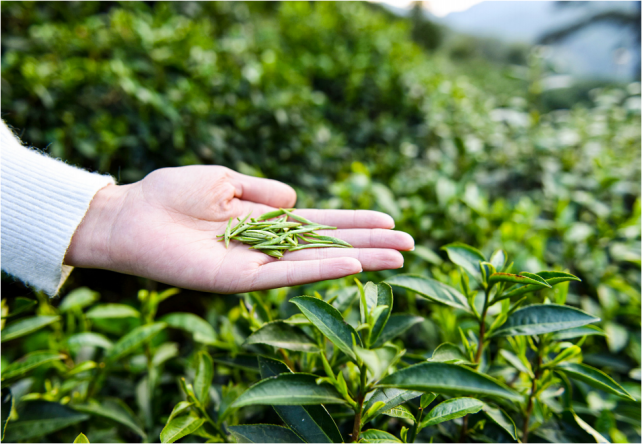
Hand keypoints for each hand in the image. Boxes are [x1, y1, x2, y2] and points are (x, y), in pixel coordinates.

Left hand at [65, 166, 413, 292]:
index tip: (390, 221)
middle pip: (328, 245)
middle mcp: (268, 246)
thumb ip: (263, 192)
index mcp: (265, 221)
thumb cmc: (171, 194)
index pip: (320, 223)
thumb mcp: (225, 180)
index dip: (355, 222)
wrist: (131, 215)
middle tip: (411, 245)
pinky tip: (353, 266)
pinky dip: (322, 270)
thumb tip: (296, 200)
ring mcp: (257, 265)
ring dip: (359, 260)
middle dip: (369, 244)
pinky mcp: (239, 280)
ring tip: (398, 257)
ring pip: (317, 263)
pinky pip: (286, 275)